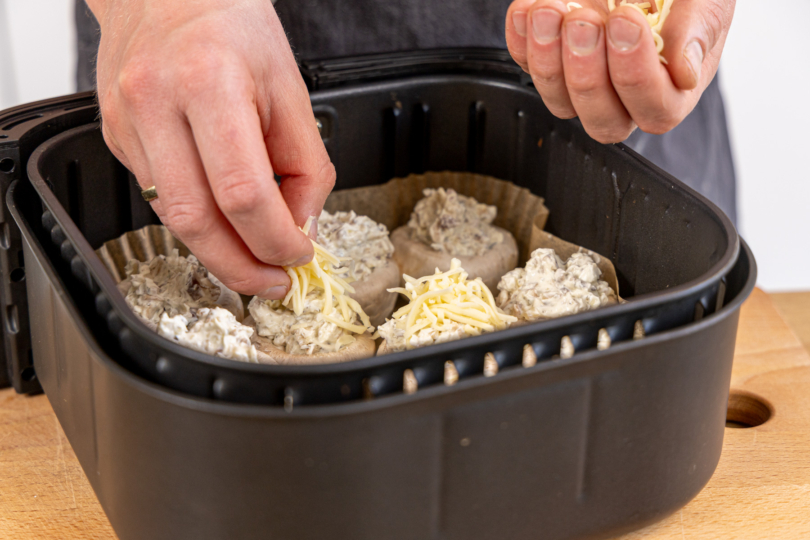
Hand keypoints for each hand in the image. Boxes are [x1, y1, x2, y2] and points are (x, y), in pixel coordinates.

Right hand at [87, 0, 334, 298]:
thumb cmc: (233, 26)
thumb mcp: (291, 88)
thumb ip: (307, 165)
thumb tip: (302, 227)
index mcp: (210, 83)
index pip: (243, 194)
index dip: (275, 240)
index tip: (298, 255)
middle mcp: (156, 103)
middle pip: (195, 220)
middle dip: (240, 267)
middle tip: (272, 283)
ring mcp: (127, 123)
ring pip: (172, 218)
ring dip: (218, 250)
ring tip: (253, 257)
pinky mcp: (116, 137)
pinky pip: (159, 197)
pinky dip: (196, 218)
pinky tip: (220, 214)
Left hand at [505, 0, 734, 142]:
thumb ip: (699, 29)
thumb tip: (684, 72)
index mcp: (673, 88)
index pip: (655, 110)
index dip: (636, 75)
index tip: (627, 21)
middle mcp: (625, 96)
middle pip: (603, 119)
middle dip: (588, 74)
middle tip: (585, 21)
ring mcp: (584, 83)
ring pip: (560, 101)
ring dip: (548, 58)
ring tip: (551, 10)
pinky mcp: (550, 62)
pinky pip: (526, 66)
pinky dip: (522, 39)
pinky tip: (529, 10)